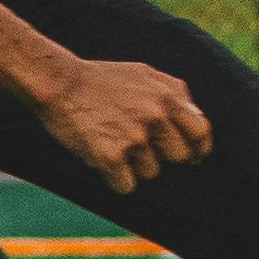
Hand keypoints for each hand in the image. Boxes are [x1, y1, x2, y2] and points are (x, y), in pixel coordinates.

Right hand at [24, 50, 207, 192]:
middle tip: (140, 147)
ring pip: (150, 172)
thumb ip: (174, 92)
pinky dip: (115, 178)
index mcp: (168, 97)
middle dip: (162, 155)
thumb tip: (196, 113)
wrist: (58, 81)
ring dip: (134, 166)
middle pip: (177, 157)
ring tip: (113, 143)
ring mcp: (134, 138)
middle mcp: (156, 118)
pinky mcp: (110, 157)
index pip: (201, 132)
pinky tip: (102, 158)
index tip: (195, 158)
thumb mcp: (144, 73)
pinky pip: (125, 185)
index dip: (200, 148)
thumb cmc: (101, 78)